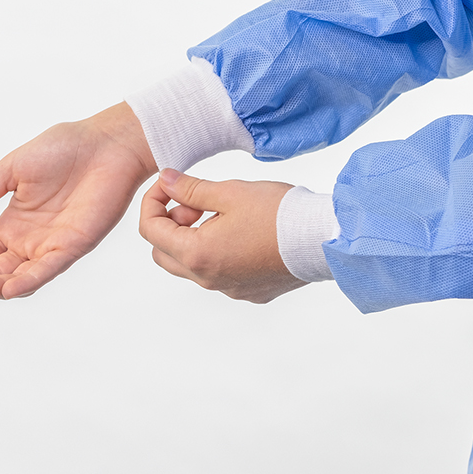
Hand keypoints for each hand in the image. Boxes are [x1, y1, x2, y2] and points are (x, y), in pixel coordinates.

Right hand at [0, 102, 156, 298]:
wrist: (104, 143)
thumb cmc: (62, 150)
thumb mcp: (10, 170)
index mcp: (12, 225)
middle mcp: (30, 241)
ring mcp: (52, 246)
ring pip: (19, 277)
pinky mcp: (74, 245)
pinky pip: (49, 269)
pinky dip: (29, 281)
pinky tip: (9, 289)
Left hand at [139, 169, 306, 303]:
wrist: (322, 239)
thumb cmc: (279, 213)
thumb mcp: (228, 192)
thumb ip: (190, 188)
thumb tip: (164, 181)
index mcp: (197, 255)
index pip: (149, 230)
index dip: (152, 202)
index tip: (169, 185)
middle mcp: (208, 279)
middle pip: (163, 253)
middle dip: (170, 224)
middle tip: (197, 205)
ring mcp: (228, 290)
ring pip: (190, 266)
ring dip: (192, 240)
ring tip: (221, 216)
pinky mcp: (248, 293)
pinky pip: (218, 274)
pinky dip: (216, 253)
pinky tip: (241, 233)